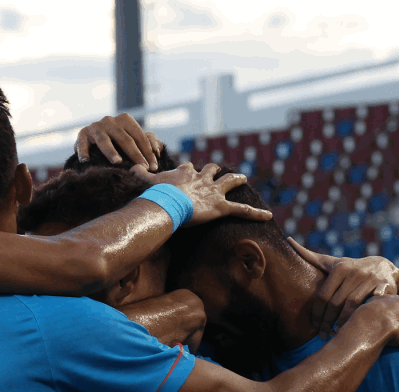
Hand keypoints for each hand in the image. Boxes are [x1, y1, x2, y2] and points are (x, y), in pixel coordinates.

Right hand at [74, 113, 163, 170]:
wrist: (91, 140)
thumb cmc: (117, 142)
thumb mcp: (132, 139)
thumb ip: (147, 142)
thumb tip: (159, 151)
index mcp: (125, 120)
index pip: (139, 137)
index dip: (147, 152)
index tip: (153, 168)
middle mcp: (110, 121)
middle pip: (125, 139)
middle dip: (135, 155)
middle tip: (142, 169)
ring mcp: (96, 127)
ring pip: (104, 140)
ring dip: (110, 151)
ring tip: (117, 162)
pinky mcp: (82, 134)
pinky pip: (82, 144)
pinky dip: (83, 152)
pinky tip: (86, 161)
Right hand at [133, 162, 273, 225]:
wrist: (165, 203)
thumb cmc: (154, 194)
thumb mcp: (145, 181)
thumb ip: (140, 174)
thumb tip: (130, 167)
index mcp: (185, 172)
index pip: (190, 167)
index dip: (190, 169)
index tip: (188, 170)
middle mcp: (202, 179)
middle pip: (212, 170)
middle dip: (215, 171)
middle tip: (218, 171)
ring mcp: (213, 192)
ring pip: (230, 182)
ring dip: (237, 179)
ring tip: (244, 177)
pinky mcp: (221, 207)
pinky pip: (242, 210)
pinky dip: (256, 214)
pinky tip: (268, 216)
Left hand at [287, 239, 398, 338]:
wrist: (384, 265)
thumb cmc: (350, 268)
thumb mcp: (332, 262)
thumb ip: (310, 256)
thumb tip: (288, 240)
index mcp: (339, 268)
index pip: (323, 295)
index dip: (317, 313)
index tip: (313, 325)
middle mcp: (355, 272)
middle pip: (336, 303)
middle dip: (327, 322)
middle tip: (322, 335)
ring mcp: (371, 278)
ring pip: (353, 306)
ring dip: (343, 322)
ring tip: (336, 333)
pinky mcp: (386, 285)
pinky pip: (376, 301)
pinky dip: (367, 311)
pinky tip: (358, 323)